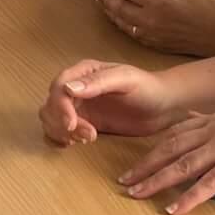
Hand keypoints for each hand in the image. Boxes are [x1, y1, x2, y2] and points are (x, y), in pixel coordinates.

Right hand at [40, 59, 180, 144]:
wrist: (164, 106)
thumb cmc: (147, 88)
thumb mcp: (125, 80)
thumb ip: (97, 83)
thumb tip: (68, 88)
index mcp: (83, 72)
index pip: (58, 87)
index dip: (59, 107)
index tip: (71, 124)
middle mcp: (77, 88)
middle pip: (51, 105)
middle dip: (62, 122)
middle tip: (87, 135)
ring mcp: (80, 106)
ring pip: (51, 118)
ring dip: (61, 132)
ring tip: (87, 138)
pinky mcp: (85, 123)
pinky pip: (62, 130)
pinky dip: (63, 138)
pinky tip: (78, 142)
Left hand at [95, 0, 214, 54]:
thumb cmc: (209, 3)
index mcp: (159, 0)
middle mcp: (151, 19)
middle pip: (120, 8)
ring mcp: (152, 34)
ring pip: (123, 23)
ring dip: (111, 13)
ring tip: (105, 5)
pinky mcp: (156, 44)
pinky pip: (133, 34)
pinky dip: (123, 25)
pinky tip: (120, 20)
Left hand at [118, 105, 214, 214]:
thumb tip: (201, 120)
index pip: (176, 134)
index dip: (153, 149)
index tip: (136, 162)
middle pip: (171, 148)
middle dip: (144, 165)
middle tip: (123, 180)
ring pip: (183, 164)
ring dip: (156, 181)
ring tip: (136, 194)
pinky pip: (209, 183)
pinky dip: (189, 198)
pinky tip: (174, 210)